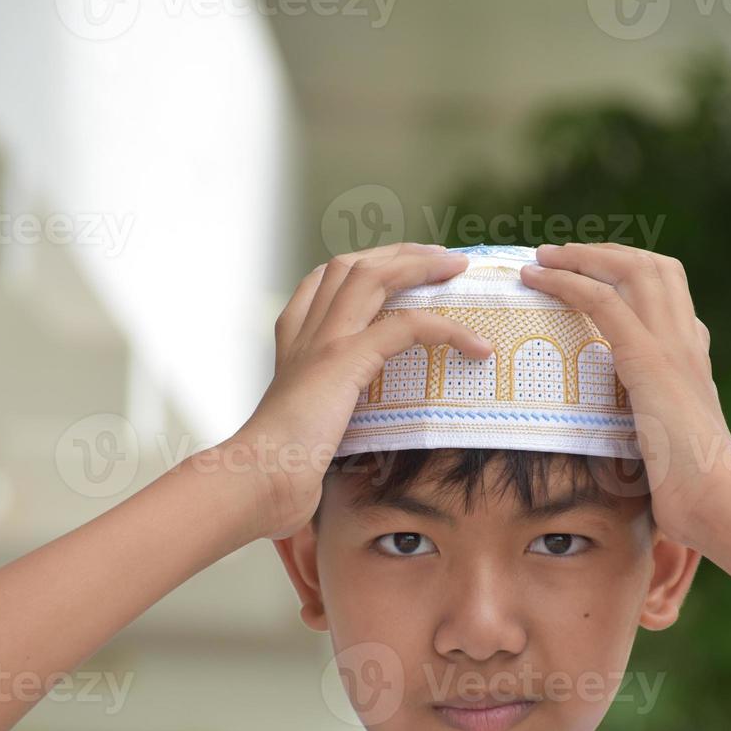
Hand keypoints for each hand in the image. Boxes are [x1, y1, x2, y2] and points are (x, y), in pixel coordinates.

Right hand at [230, 242, 493, 540]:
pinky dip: (445, 328)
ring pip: (374, 276)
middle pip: (353, 265)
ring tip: (457, 268)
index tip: (399, 266)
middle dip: (399, 254)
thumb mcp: (306, 424)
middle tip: (440, 258)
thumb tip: (352, 427)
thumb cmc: (278, 465)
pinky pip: (406, 327)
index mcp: (292, 340)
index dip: (365, 265)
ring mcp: (323, 340)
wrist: (258, 477)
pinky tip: (473, 343)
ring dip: (420, 266)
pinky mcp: (344, 360)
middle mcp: (305, 330)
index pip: (324, 279)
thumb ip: (327, 409)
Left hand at [518, 241, 730, 548]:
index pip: (668, 292)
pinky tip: (536, 278)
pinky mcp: (648, 359)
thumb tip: (623, 447)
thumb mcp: (667, 444)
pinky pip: (602, 301)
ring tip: (541, 257)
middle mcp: (687, 340)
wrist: (719, 500)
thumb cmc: (693, 490)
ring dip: (580, 256)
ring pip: (629, 269)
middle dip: (603, 253)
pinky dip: (566, 281)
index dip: (628, 272)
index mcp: (694, 357)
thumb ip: (648, 426)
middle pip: (653, 266)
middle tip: (559, 255)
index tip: (589, 274)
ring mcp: (671, 345)